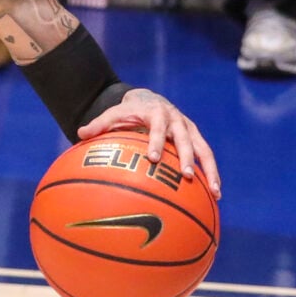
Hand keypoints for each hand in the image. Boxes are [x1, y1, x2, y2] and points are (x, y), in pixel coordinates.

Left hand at [77, 88, 220, 196]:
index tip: (153, 158)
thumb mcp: (114, 114)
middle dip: (187, 157)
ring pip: (203, 149)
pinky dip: (212, 174)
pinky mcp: (196, 139)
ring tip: (216, 192)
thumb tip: (79, 134)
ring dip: (210, 170)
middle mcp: (177, 120)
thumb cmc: (130, 112)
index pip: (157, 127)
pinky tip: (216, 196)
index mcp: (156, 113)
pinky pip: (207, 157)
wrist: (151, 100)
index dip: (156, 141)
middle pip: (185, 138)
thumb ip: (99, 124)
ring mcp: (189, 130)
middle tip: (187, 176)